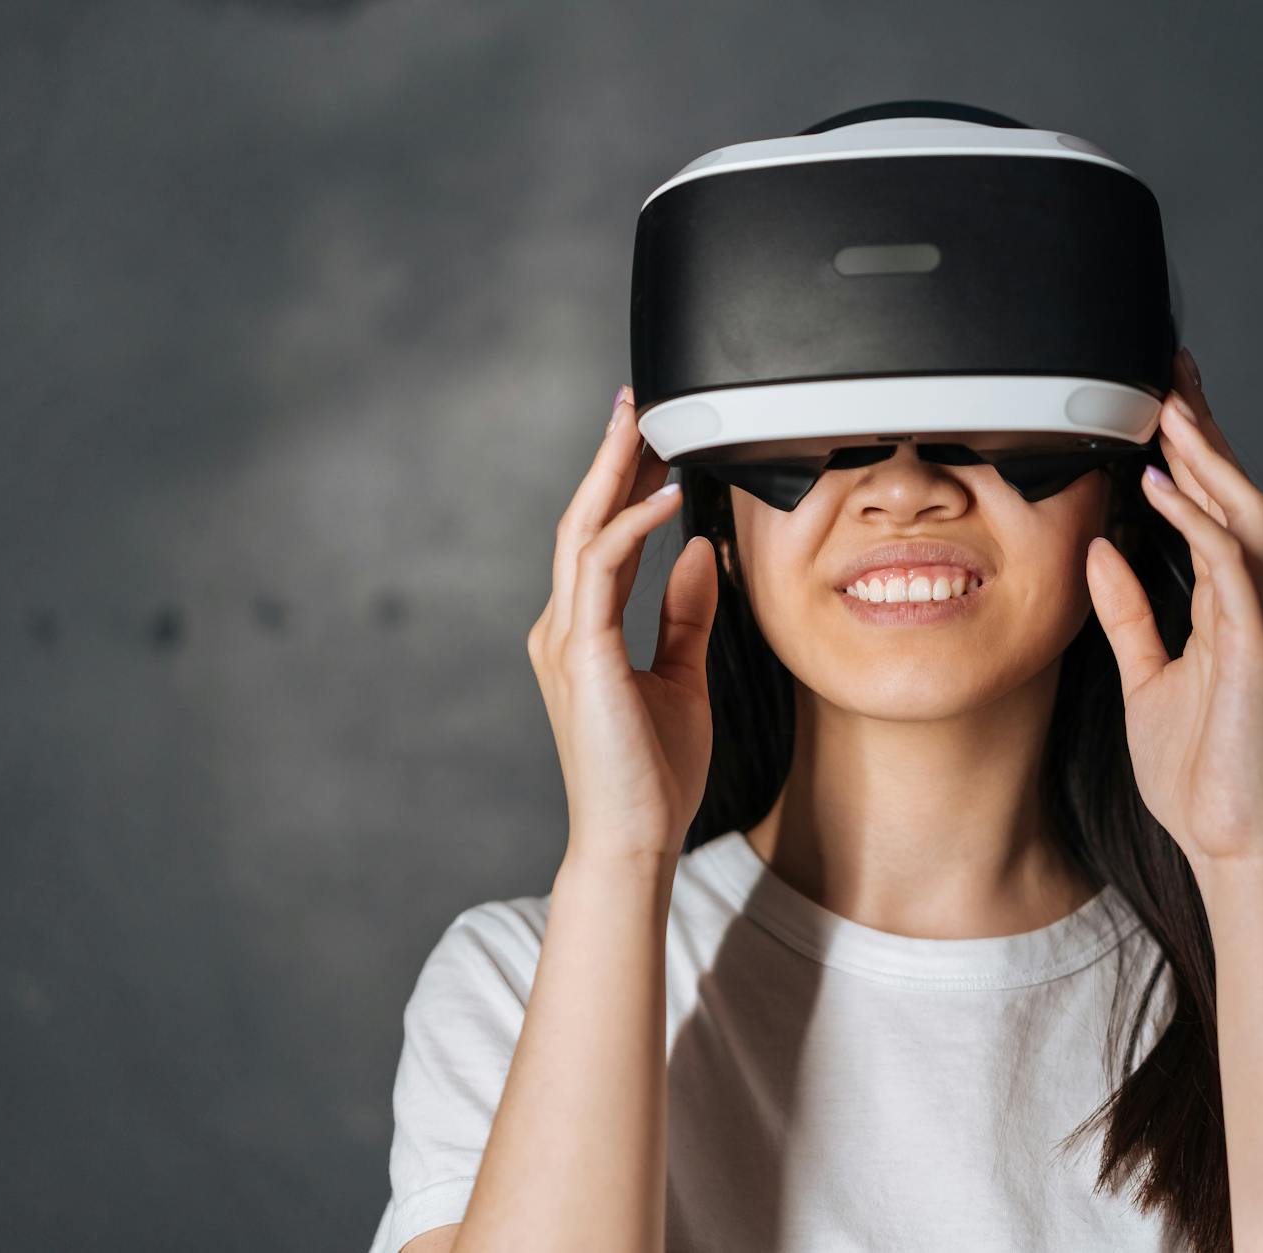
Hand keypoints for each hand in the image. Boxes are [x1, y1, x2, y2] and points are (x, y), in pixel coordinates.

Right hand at [525, 385, 719, 866]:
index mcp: (584, 632)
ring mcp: (565, 639)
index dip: (623, 483)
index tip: (651, 439)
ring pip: (583, 531)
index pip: (601, 538)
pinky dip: (632, 527)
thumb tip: (698, 552)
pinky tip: (666, 499)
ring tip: (647, 426)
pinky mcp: (582, 654)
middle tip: (637, 402)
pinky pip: (603, 570)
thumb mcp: (682, 677)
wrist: (634, 841)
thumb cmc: (653, 775)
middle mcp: (564, 627)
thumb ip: (684, 614)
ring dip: (615, 473)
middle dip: (611, 457)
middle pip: (582, 519)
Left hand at [1084, 347, 1262, 866]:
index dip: (1187, 450)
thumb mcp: (1144, 675)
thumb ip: (1127, 611)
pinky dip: (1197, 522)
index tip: (1156, 398)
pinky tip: (1164, 488)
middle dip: (1203, 429)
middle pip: (1232, 492)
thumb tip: (1101, 549)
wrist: (1227, 836)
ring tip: (1169, 408)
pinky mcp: (1255, 647)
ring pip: (1242, 514)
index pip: (1207, 506)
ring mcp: (1256, 620)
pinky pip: (1230, 567)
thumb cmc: (1196, 766)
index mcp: (1222, 603)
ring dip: (1206, 457)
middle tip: (1169, 371)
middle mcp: (1246, 600)